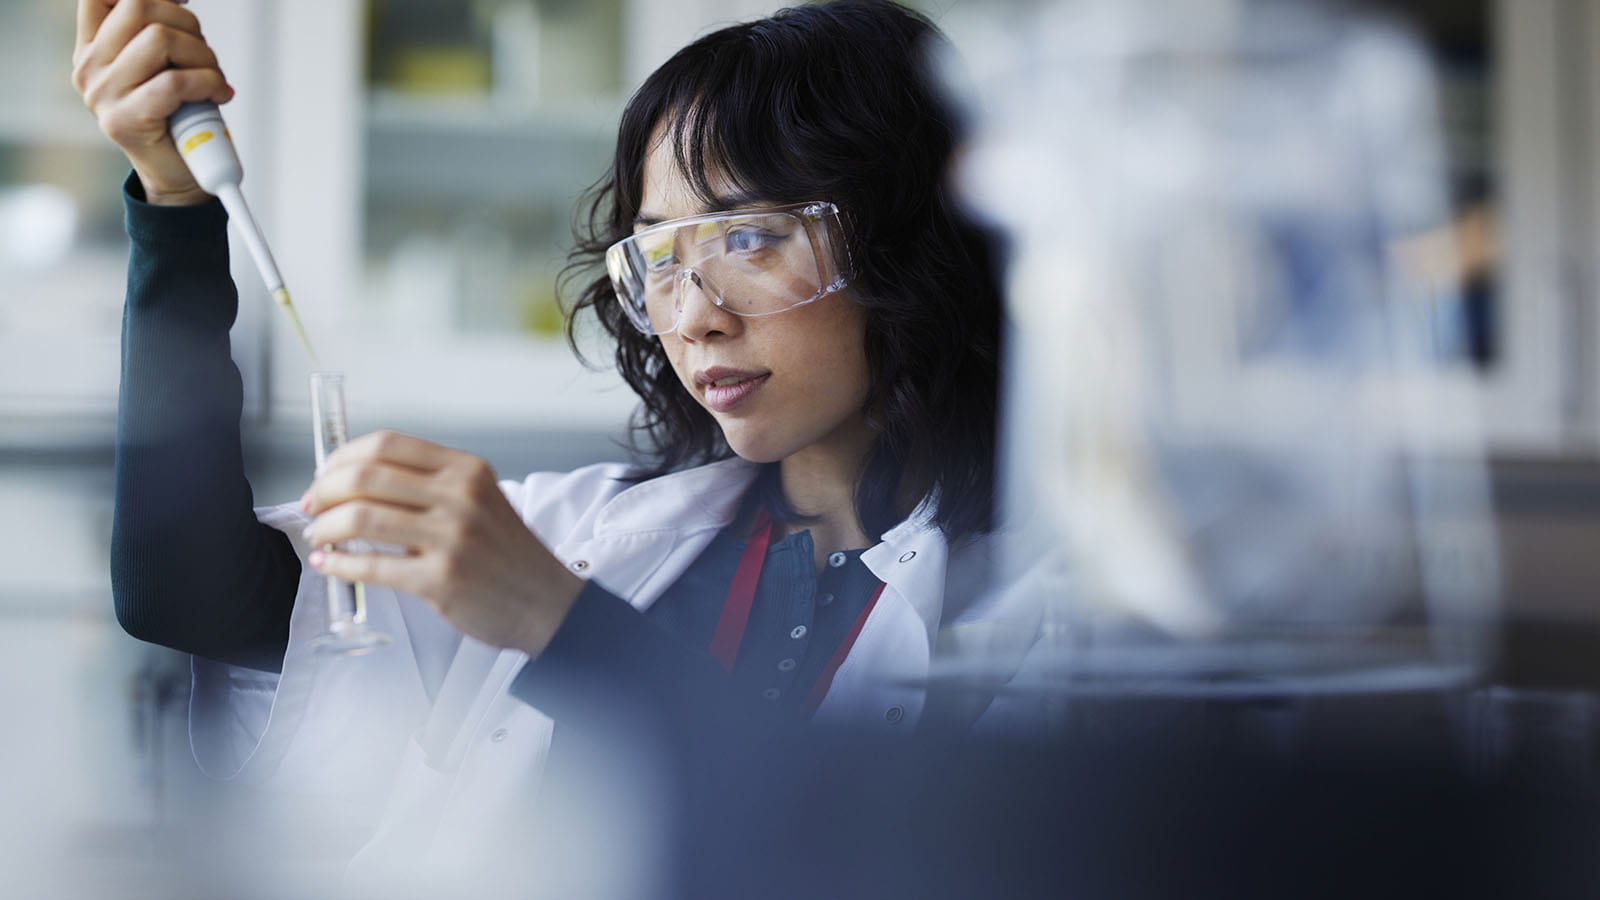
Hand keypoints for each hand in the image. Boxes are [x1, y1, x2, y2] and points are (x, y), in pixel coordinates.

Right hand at [71, 0, 234, 205]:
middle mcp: (89, 67)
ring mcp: (103, 95)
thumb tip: (179, 0)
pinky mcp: (126, 120)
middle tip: (204, 55)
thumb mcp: (163, 65)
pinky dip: (210, 82)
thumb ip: (158, 31)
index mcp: (92, 48)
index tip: (182, 3)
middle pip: (140, 6)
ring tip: (211, 79)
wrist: (177, 177)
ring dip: (203, 56)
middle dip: (188, 25)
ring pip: (161, 38)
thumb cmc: (177, 117)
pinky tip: (219, 95)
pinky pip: (176, 81)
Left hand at [302, 431, 585, 657]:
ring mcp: (450, 538)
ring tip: (318, 536)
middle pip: (366, 476)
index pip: (387, 445)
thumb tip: (358, 482)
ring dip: (325, 527)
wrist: (545, 602)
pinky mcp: (440, 579)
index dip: (343, 457)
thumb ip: (431, 485)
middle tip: (312, 506)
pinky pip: (370, 566)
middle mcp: (459, 497)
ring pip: (360, 518)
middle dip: (324, 490)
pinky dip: (339, 564)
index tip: (326, 475)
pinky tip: (330, 564)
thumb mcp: (481, 499)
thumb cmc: (508, 555)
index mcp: (466, 470)